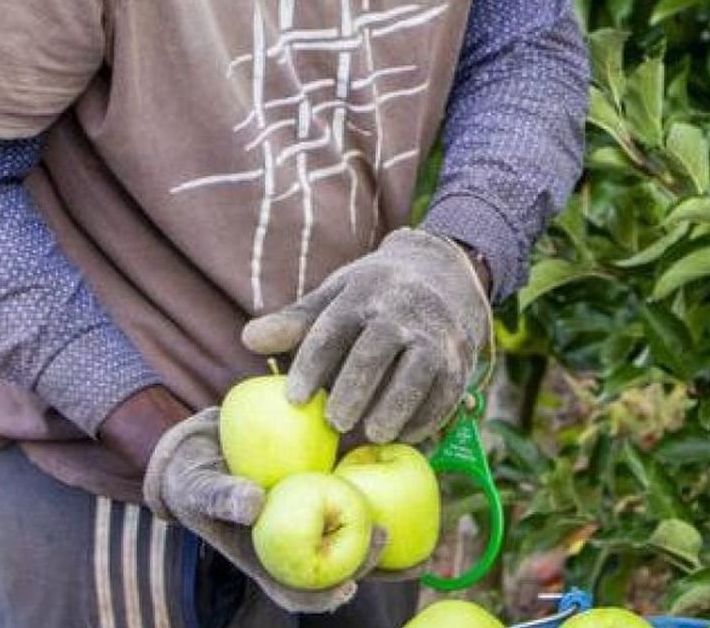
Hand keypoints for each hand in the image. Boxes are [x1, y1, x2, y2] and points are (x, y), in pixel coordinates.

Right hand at [143, 407, 385, 613]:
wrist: (202, 444)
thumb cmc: (194, 477)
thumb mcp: (197, 489)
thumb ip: (221, 497)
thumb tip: (254, 504)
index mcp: (266, 559)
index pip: (298, 591)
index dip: (324, 598)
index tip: (349, 587)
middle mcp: (293, 542)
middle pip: (336, 566)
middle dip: (366, 560)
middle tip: (382, 535)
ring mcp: (307, 517)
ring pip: (350, 534)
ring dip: (375, 534)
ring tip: (396, 518)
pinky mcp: (317, 486)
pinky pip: (348, 492)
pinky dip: (371, 487)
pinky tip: (395, 469)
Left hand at [242, 228, 490, 443]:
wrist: (443, 273)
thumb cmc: (373, 296)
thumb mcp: (335, 296)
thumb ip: (295, 322)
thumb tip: (249, 339)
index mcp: (362, 294)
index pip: (333, 329)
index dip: (312, 364)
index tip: (294, 399)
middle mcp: (401, 310)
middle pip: (376, 350)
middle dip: (356, 388)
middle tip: (334, 423)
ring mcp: (435, 334)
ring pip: (418, 371)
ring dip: (396, 405)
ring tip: (373, 435)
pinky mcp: (460, 358)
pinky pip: (447, 390)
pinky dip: (427, 416)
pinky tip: (405, 436)